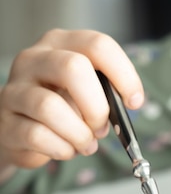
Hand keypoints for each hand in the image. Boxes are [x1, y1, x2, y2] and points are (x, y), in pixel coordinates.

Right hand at [0, 29, 143, 170]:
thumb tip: (123, 108)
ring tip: (85, 143)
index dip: (124, 75)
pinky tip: (66, 149)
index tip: (134, 102)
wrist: (21, 131)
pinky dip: (61, 149)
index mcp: (61, 44)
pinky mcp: (5, 121)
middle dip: (97, 106)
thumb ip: (105, 93)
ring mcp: (15, 89)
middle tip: (102, 127)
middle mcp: (34, 59)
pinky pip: (38, 135)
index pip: (98, 45)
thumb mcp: (87, 92)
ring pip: (50, 107)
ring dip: (79, 134)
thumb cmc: (63, 108)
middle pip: (74, 68)